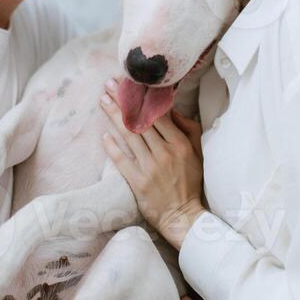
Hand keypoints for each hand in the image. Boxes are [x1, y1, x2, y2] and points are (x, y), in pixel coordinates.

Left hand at [99, 78, 205, 249]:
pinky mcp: (137, 181)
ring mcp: (149, 167)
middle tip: (109, 84)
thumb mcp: (197, 152)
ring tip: (102, 100)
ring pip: (128, 135)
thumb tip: (171, 110)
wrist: (182, 215)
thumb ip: (188, 128)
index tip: (131, 84)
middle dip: (123, 100)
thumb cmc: (190, 182)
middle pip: (139, 120)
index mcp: (179, 144)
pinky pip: (121, 160)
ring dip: (113, 115)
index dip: (143, 98)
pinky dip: (112, 146)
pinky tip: (104, 134)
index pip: (158, 114)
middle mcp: (163, 153)